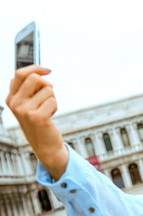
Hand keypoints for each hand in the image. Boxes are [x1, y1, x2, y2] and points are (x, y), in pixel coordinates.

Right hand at [6, 65, 67, 180]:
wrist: (45, 145)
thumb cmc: (39, 122)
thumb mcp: (28, 105)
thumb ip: (27, 89)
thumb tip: (36, 71)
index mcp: (11, 98)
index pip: (20, 74)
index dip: (36, 68)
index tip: (48, 70)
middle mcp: (15, 103)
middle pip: (35, 78)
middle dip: (47, 85)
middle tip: (48, 97)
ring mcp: (24, 110)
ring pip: (48, 90)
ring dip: (52, 99)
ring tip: (47, 110)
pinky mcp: (37, 117)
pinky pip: (53, 101)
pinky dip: (55, 107)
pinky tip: (50, 117)